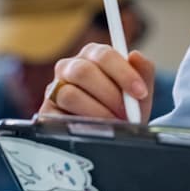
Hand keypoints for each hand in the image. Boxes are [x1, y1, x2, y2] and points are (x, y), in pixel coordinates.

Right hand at [40, 44, 154, 121]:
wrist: (112, 136)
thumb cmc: (125, 109)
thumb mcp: (139, 92)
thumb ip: (143, 71)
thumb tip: (135, 56)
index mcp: (93, 55)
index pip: (104, 54)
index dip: (124, 74)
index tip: (140, 92)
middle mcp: (70, 67)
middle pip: (83, 71)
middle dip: (110, 95)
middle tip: (126, 113)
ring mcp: (54, 88)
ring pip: (70, 94)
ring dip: (97, 113)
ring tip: (113, 124)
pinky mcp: (46, 112)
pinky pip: (57, 116)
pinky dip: (80, 125)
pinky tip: (94, 130)